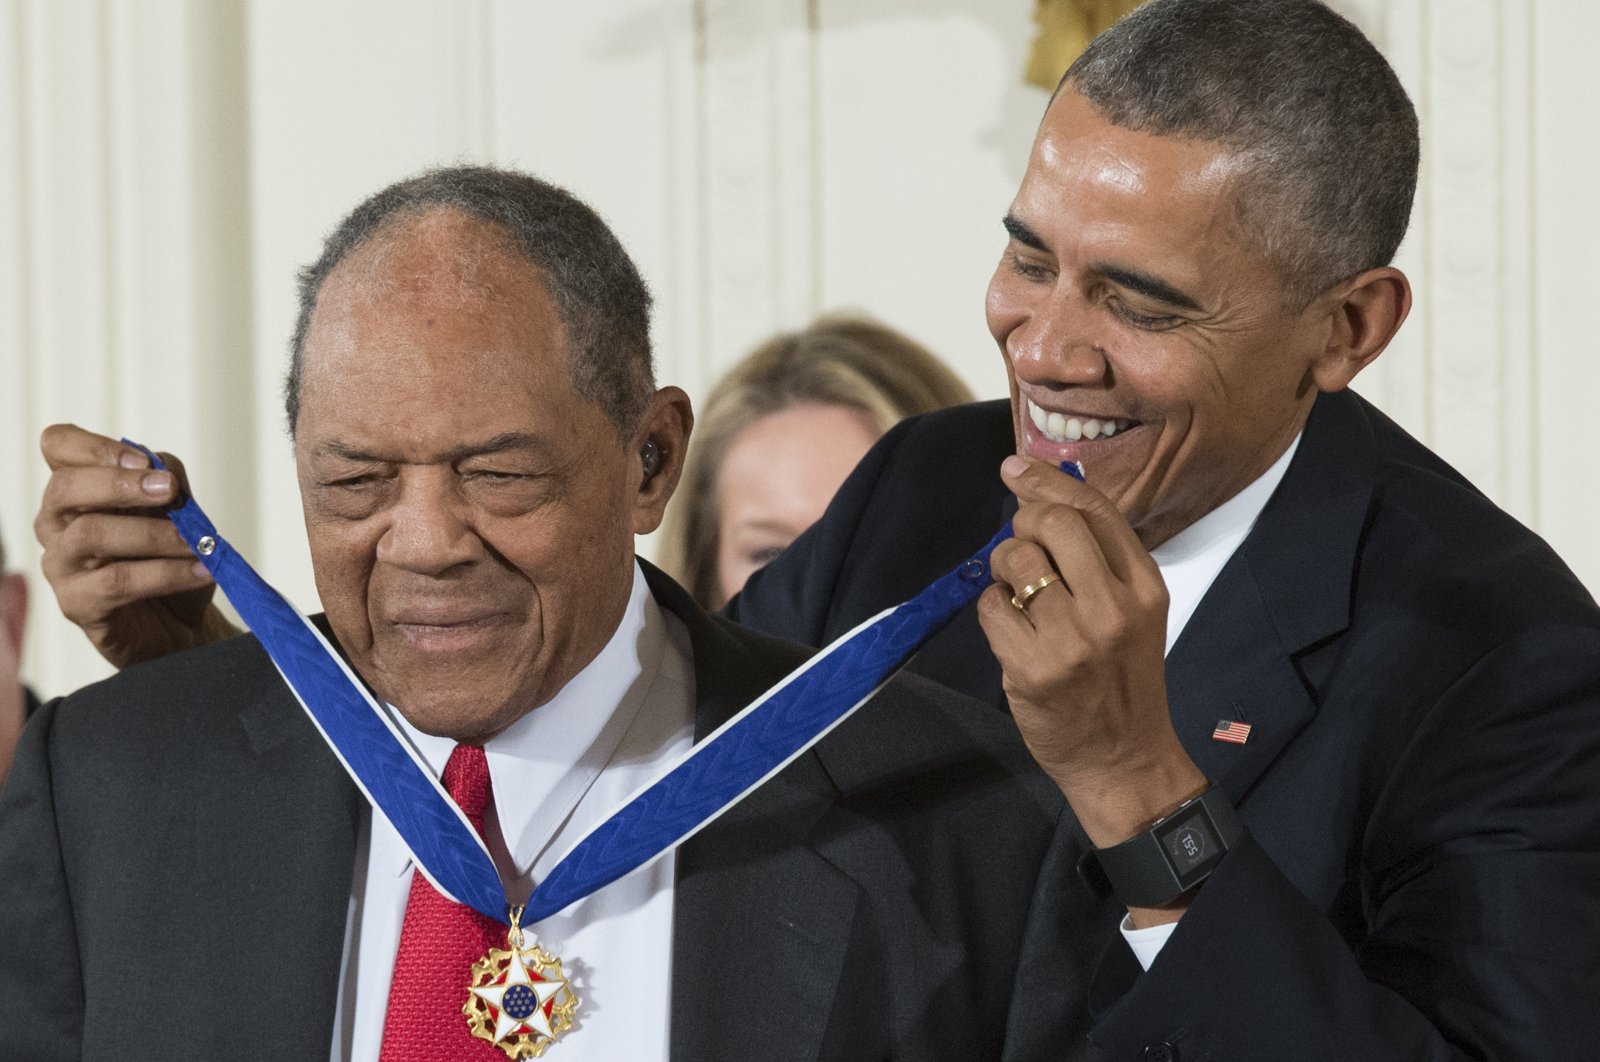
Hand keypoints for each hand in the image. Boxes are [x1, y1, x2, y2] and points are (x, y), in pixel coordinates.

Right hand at [33, 424, 239, 668]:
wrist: (184, 622)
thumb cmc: (172, 560)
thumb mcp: (178, 513)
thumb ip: (168, 483)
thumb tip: (160, 468)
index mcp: (78, 491)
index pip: (58, 446)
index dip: (95, 447)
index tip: (143, 460)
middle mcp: (57, 523)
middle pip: (65, 488)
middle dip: (121, 484)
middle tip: (170, 491)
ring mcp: (61, 565)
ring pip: (91, 534)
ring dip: (153, 534)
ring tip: (197, 543)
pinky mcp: (77, 604)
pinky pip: (117, 582)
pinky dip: (167, 574)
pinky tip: (200, 571)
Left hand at [978, 456, 1206, 859]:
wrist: (1124, 758)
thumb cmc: (1122, 679)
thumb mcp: (1133, 612)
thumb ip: (1098, 559)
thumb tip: (1037, 496)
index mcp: (1144, 586)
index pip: (1093, 509)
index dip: (1047, 480)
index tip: (1015, 468)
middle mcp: (1114, 606)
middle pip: (1051, 522)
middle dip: (1023, 525)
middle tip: (1022, 552)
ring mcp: (1073, 639)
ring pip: (1015, 560)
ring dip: (1004, 570)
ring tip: (1018, 597)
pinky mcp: (1033, 669)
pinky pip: (991, 608)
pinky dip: (992, 612)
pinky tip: (1012, 633)